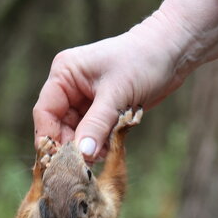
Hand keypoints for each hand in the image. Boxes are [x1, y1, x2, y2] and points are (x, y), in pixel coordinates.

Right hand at [33, 0, 217, 159]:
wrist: (172, 51)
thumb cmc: (143, 61)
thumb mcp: (116, 95)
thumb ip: (96, 126)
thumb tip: (82, 156)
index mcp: (64, 74)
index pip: (45, 113)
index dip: (50, 139)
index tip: (60, 162)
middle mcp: (70, 86)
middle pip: (59, 127)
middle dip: (72, 147)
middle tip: (84, 166)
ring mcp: (85, 99)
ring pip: (76, 134)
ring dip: (88, 148)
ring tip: (103, 154)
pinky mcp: (101, 109)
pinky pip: (92, 134)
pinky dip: (99, 144)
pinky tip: (109, 148)